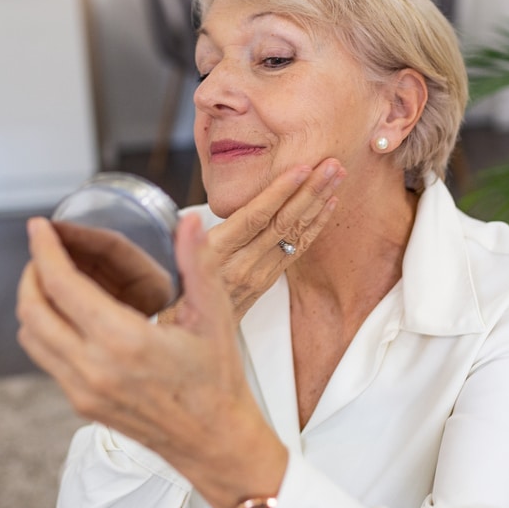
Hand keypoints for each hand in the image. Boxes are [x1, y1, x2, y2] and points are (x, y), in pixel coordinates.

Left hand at [16, 214, 287, 507]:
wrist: (214, 444)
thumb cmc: (218, 382)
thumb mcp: (215, 317)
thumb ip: (199, 264)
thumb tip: (189, 222)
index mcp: (123, 341)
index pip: (60, 285)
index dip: (44, 250)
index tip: (38, 227)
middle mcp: (93, 368)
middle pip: (31, 311)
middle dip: (31, 273)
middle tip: (44, 252)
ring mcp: (82, 390)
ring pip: (31, 337)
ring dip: (33, 303)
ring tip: (53, 280)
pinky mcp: (81, 404)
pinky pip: (46, 359)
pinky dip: (45, 329)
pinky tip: (70, 316)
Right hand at [166, 158, 343, 324]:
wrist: (188, 342)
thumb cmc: (175, 295)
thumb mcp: (173, 267)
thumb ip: (186, 244)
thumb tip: (188, 221)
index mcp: (216, 256)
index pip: (254, 218)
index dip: (278, 192)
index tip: (299, 168)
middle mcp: (242, 266)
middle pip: (282, 223)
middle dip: (309, 191)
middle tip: (331, 165)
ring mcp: (258, 275)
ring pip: (293, 234)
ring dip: (317, 203)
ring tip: (336, 176)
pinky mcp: (266, 282)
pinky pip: (295, 250)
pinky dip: (313, 226)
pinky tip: (328, 207)